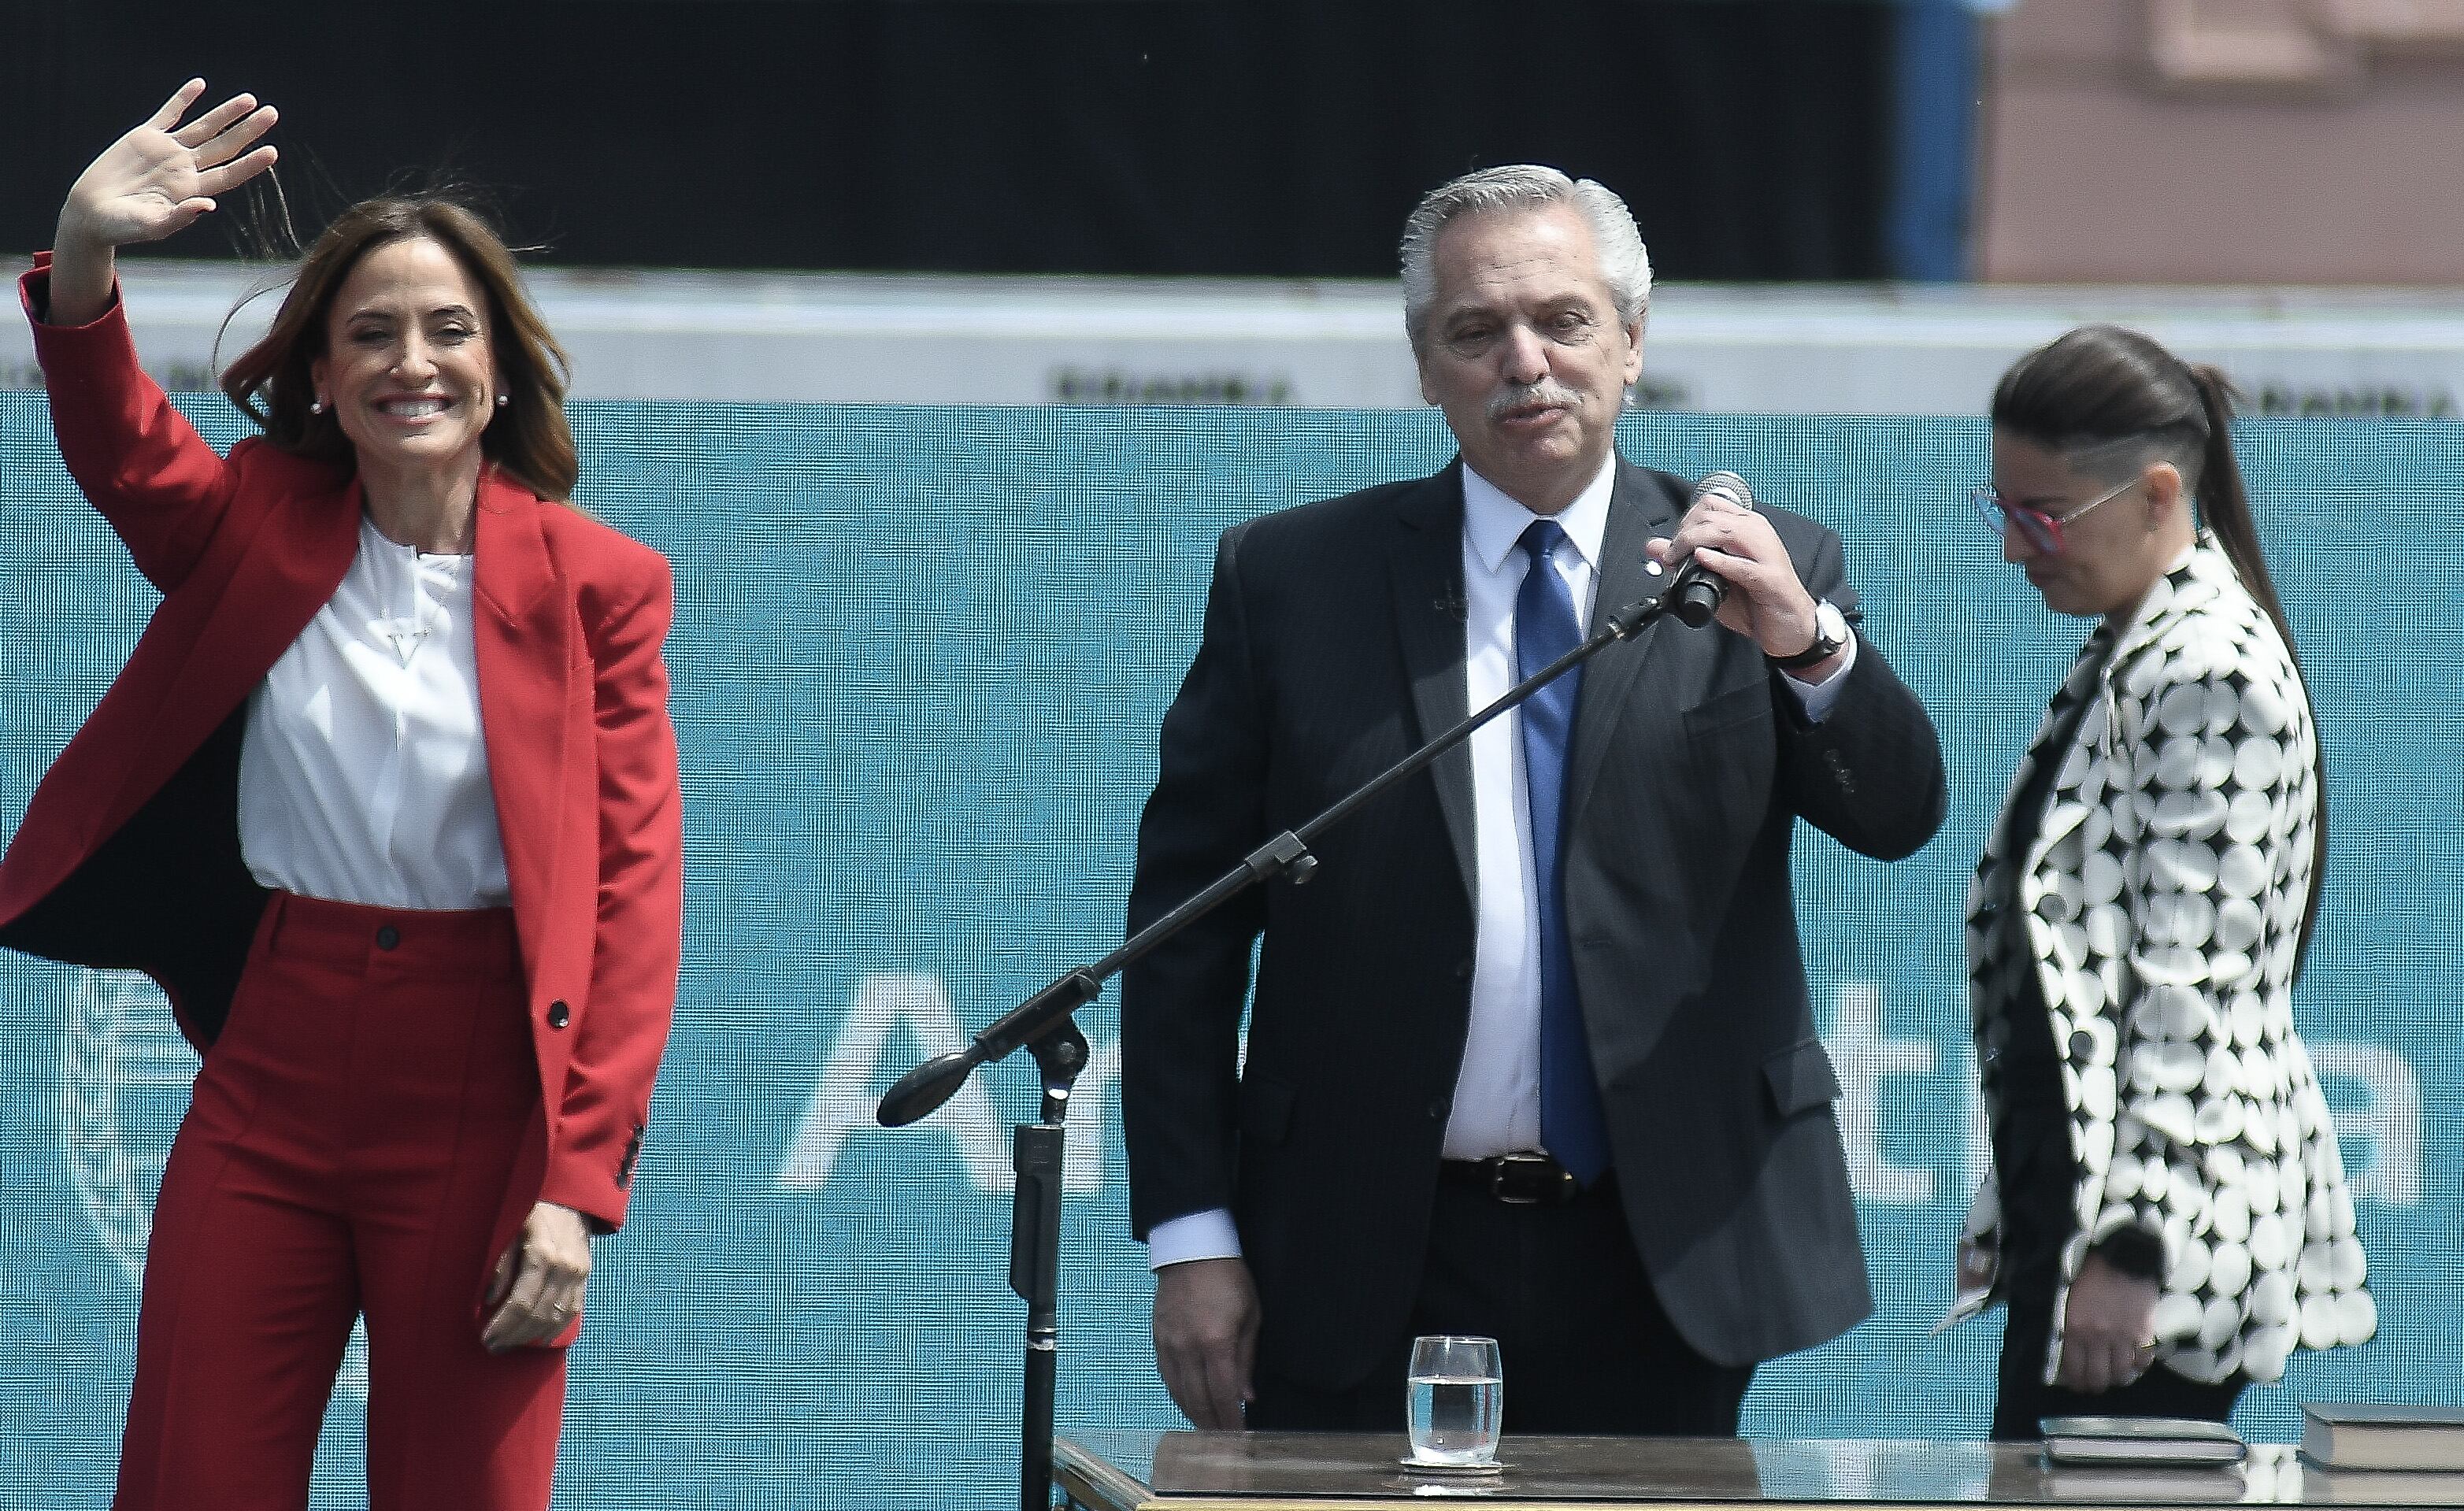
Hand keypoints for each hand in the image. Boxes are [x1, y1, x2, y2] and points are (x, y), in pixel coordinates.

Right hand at [58, 80, 277, 250]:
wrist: (91, 213)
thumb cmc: (122, 227)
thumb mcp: (151, 226)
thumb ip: (180, 217)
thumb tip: (208, 205)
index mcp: (191, 190)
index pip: (229, 174)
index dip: (251, 164)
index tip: (273, 151)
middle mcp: (185, 168)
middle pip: (225, 146)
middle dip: (248, 130)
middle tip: (272, 113)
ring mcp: (167, 151)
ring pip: (203, 127)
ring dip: (225, 113)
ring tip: (250, 99)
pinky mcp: (145, 137)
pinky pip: (169, 113)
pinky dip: (183, 99)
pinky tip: (200, 85)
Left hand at [482, 1200, 591, 1351]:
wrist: (566, 1198)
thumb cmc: (530, 1213)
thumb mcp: (508, 1231)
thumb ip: (500, 1265)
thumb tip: (489, 1299)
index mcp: (542, 1254)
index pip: (521, 1302)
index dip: (503, 1324)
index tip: (486, 1337)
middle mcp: (564, 1266)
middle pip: (538, 1314)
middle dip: (513, 1335)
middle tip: (493, 1346)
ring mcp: (578, 1273)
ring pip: (556, 1317)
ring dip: (531, 1336)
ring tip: (510, 1344)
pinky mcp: (585, 1276)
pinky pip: (572, 1311)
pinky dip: (556, 1328)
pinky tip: (539, 1338)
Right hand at [1153, 1257, 1259, 1429]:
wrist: (1192, 1249)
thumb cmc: (1229, 1279)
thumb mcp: (1251, 1316)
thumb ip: (1246, 1359)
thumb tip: (1246, 1396)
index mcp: (1216, 1343)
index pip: (1224, 1395)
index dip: (1231, 1420)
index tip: (1240, 1437)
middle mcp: (1188, 1348)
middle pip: (1199, 1400)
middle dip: (1213, 1425)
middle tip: (1224, 1443)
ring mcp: (1169, 1344)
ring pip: (1179, 1392)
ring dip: (1194, 1415)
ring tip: (1207, 1431)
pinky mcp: (1158, 1339)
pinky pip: (1166, 1377)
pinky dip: (1177, 1395)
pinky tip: (1187, 1405)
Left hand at [1645, 491, 1829, 667]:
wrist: (1790, 628)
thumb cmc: (1756, 602)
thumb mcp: (1712, 579)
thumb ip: (1684, 561)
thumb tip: (1653, 546)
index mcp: (1746, 527)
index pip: (1710, 504)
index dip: (1685, 520)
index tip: (1673, 545)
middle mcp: (1758, 533)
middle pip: (1713, 514)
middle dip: (1684, 532)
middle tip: (1671, 555)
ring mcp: (1766, 554)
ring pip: (1726, 531)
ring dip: (1695, 541)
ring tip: (1678, 558)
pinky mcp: (1770, 579)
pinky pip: (1742, 565)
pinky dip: (1719, 560)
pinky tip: (1702, 560)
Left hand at [2053, 1250, 2161, 1391]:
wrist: (2123, 1259)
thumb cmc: (2091, 1276)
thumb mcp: (2069, 1301)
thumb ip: (2068, 1326)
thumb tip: (2067, 1350)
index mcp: (2073, 1329)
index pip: (2073, 1368)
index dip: (2075, 1382)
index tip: (2077, 1385)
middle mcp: (2096, 1338)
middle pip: (2097, 1377)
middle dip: (2095, 1386)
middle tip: (2095, 1386)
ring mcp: (2121, 1338)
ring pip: (2120, 1374)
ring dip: (2117, 1379)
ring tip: (2114, 1377)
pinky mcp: (2143, 1334)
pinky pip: (2142, 1362)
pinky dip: (2139, 1367)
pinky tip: (2134, 1363)